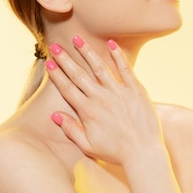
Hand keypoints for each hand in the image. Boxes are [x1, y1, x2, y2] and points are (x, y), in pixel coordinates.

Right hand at [45, 37, 164, 165]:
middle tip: (55, 45)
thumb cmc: (115, 152)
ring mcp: (119, 93)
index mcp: (88, 112)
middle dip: (66, 59)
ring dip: (87, 52)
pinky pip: (125, 70)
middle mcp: (101, 99)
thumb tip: (55, 115)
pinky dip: (118, 56)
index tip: (49, 63)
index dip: (57, 75)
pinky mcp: (136, 90)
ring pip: (100, 68)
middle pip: (79, 75)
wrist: (143, 153)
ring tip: (77, 39)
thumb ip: (71, 129)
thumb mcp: (88, 145)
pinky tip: (111, 44)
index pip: (68, 89)